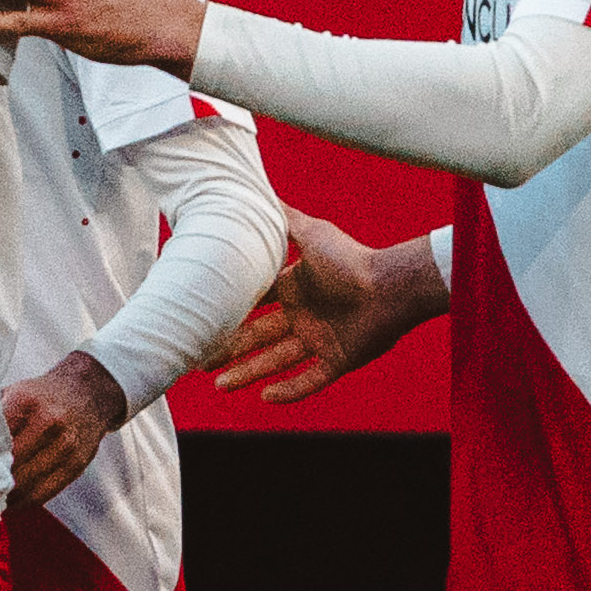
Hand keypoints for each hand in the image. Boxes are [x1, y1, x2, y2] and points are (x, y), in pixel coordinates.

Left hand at [0, 350, 125, 503]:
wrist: (87, 393)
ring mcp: (66, 446)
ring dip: (4, 496)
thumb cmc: (41, 395)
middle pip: (9, 465)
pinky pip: (44, 493)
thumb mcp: (13, 392)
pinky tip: (8, 503)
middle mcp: (49, 423)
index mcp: (26, 402)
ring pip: (26, 484)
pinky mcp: (76, 465)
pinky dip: (22, 502)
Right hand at [207, 213, 429, 403]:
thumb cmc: (352, 258)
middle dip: (228, 349)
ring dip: (248, 372)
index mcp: (294, 289)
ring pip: (276, 361)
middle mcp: (303, 316)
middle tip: (199, 359)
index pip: (253, 303)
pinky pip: (309, 380)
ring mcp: (320, 340)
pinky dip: (289, 390)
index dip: (228, 311)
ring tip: (219, 385)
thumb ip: (285, 218)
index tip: (199, 318)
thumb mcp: (312, 232)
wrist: (391, 285)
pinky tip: (265, 397)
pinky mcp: (337, 360)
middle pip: (257, 337)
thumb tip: (258, 193)